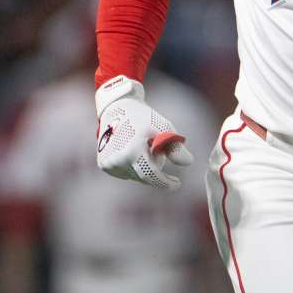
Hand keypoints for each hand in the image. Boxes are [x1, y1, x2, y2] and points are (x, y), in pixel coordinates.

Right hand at [95, 75, 192, 189]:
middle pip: (144, 177)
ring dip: (144, 167)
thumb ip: (175, 147)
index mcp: (132, 151)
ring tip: (144, 147)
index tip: (177, 184)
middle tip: (164, 161)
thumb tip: (188, 162)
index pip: (152, 176)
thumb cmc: (143, 118)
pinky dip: (133, 166)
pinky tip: (133, 151)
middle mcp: (118, 160)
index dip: (166, 183)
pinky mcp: (104, 165)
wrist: (117, 109)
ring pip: (135, 176)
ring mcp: (109, 164)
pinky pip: (125, 172)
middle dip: (156, 171)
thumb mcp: (163, 128)